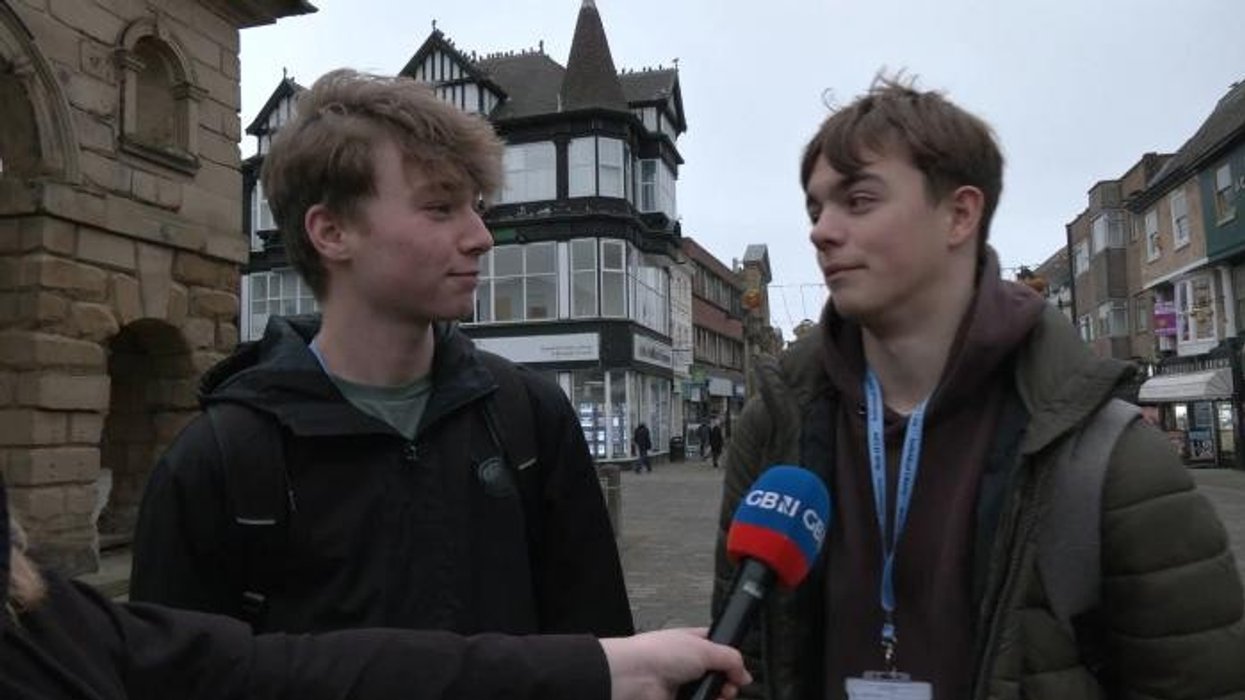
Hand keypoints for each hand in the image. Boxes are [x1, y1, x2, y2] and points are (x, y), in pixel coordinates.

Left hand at [600, 628, 750, 699]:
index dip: (732, 660)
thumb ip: (731, 659)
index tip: (739, 670)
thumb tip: (745, 674)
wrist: (634, 676)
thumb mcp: (705, 648)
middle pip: (718, 676)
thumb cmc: (661, 653)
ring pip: (711, 694)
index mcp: (692, 642)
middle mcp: (688, 663)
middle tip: (730, 686)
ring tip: (720, 696)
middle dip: (729, 683)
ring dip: (720, 697)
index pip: (719, 649)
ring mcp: (682, 685)